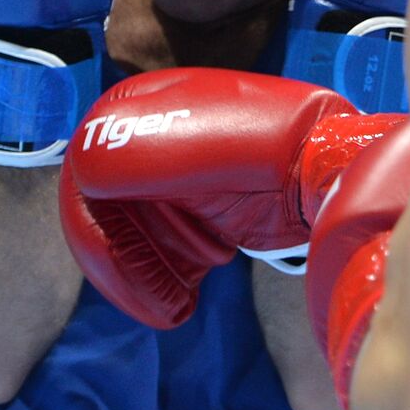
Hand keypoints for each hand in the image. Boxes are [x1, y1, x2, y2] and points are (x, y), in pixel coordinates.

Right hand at [58, 67, 404, 327]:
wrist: (327, 168)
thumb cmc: (271, 149)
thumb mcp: (195, 145)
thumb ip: (124, 151)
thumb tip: (82, 175)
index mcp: (137, 105)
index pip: (85, 171)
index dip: (96, 228)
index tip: (123, 266)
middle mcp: (145, 134)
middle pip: (100, 210)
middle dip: (122, 264)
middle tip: (159, 302)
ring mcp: (169, 172)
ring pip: (123, 237)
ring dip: (142, 277)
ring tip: (176, 304)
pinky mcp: (192, 205)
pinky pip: (153, 249)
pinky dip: (161, 280)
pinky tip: (184, 300)